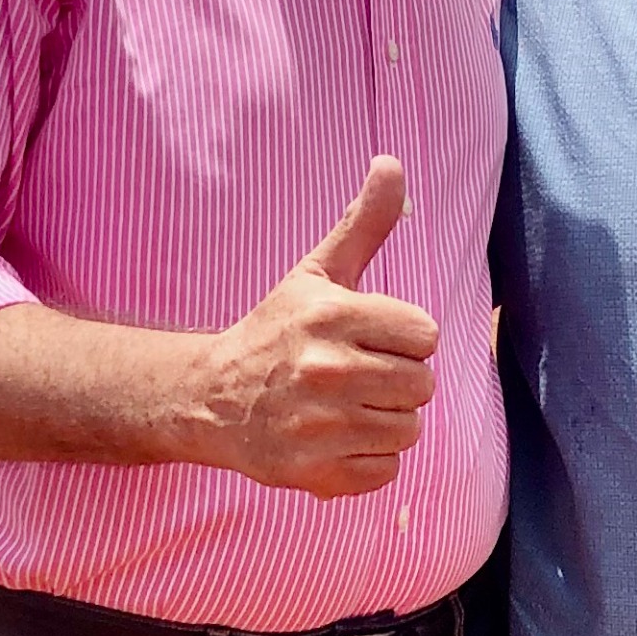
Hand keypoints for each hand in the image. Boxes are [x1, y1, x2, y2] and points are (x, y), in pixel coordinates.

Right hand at [190, 158, 441, 498]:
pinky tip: (334, 439)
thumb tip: (392, 162)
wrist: (211, 400)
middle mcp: (326, 371)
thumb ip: (363, 223)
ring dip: (384, 421)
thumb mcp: (316, 274)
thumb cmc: (275, 332)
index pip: (425, 335)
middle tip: (355, 375)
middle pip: (422, 385)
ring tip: (345, 407)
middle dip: (396, 381)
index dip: (403, 338)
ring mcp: (320, 426)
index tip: (368, 339)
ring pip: (408, 429)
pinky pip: (385, 471)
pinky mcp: (316, 473)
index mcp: (333, 316)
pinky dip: (367, 460)